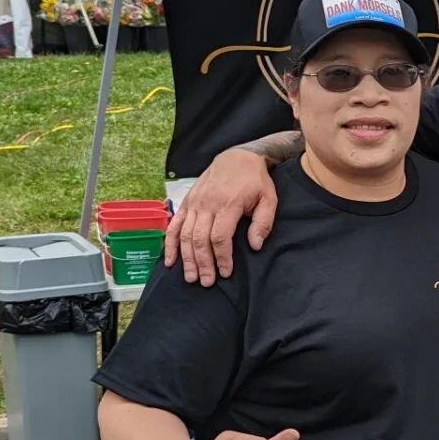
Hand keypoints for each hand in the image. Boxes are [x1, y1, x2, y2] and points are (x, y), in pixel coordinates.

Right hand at [164, 149, 278, 284]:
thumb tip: (255, 246)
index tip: (225, 272)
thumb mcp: (269, 199)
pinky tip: (170, 260)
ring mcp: (194, 203)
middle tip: (207, 282)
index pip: (220, 237)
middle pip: (199, 239)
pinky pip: (174, 225)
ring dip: (186, 258)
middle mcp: (207, 204)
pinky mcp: (186, 202)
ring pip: (185, 235)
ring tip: (191, 277)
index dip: (222, 257)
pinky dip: (170, 243)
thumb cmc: (255, 180)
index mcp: (228, 204)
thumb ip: (263, 223)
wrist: (237, 157)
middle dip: (202, 263)